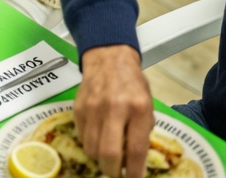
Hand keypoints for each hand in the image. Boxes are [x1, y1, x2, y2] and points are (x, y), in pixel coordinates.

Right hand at [76, 45, 153, 177]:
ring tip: (107, 157)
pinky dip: (90, 144)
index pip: (136, 149)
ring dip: (100, 159)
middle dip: (112, 171)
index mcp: (138, 107)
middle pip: (108, 153)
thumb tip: (136, 158)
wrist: (108, 58)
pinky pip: (82, 137)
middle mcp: (114, 108)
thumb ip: (143, 129)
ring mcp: (93, 109)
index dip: (135, 171)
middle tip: (117, 173)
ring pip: (92, 149)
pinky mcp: (78, 109)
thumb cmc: (131, 82)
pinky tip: (98, 140)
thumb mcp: (147, 103)